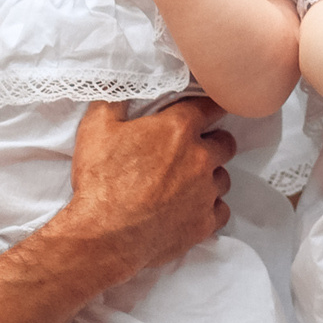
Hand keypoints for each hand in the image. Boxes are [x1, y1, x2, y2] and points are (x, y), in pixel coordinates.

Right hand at [56, 98, 233, 285]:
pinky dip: (209, 209)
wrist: (103, 237)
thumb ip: (114, 101)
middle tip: (192, 151)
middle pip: (225, 143)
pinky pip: (221, 211)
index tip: (205, 112)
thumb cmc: (100, 181)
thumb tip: (120, 86)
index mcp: (178, 129)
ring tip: (187, 184)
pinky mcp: (204, 223)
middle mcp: (200, 158)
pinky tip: (192, 210)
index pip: (210, 106)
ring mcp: (206, 193)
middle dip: (213, 143)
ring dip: (209, 178)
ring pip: (223, 178)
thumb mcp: (96, 128)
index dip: (209, 107)